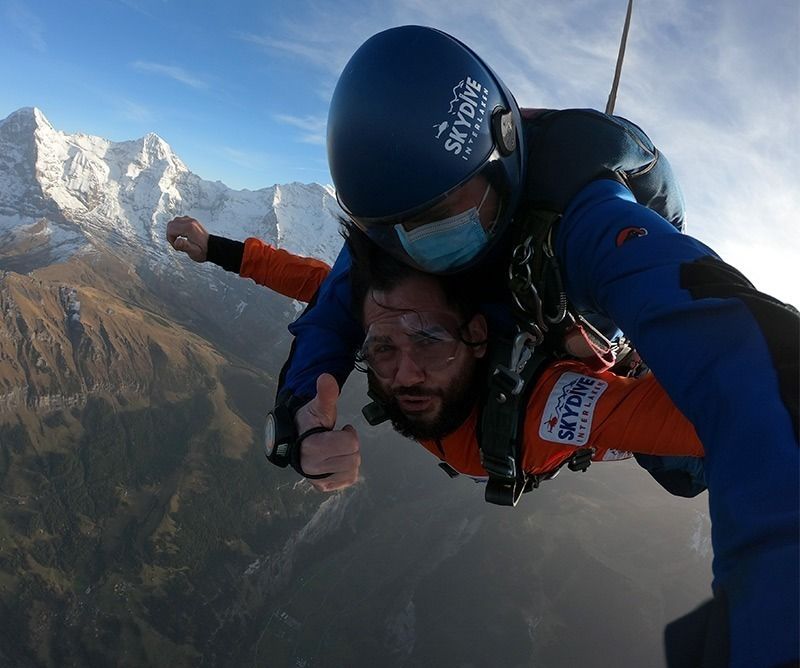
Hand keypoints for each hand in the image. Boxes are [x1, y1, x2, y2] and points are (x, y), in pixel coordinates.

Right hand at [166, 216, 208, 261]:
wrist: (212, 247)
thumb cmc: (203, 250)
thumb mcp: (193, 251)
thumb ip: (184, 246)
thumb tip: (176, 242)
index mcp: (189, 228)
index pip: (171, 228)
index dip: (170, 238)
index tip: (176, 245)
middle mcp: (190, 222)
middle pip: (171, 224)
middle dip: (170, 234)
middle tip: (177, 243)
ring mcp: (191, 220)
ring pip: (174, 221)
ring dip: (174, 231)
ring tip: (180, 239)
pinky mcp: (192, 221)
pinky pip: (180, 221)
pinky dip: (178, 228)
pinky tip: (182, 235)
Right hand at [294, 374, 360, 491]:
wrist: (294, 440)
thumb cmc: (309, 422)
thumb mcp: (318, 407)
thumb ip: (325, 394)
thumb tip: (326, 377)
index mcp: (312, 447)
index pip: (350, 444)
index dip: (349, 434)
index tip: (341, 429)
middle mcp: (312, 467)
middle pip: (354, 458)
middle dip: (350, 446)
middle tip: (338, 439)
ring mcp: (317, 479)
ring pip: (353, 470)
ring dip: (350, 457)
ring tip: (337, 450)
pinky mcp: (322, 487)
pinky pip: (349, 480)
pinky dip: (348, 470)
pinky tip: (338, 461)